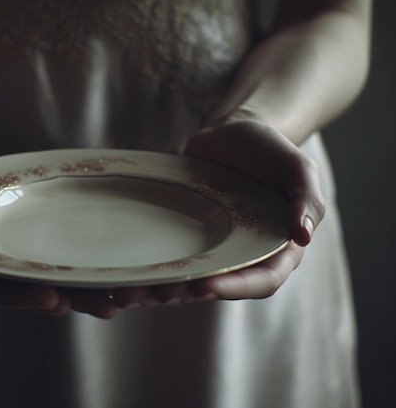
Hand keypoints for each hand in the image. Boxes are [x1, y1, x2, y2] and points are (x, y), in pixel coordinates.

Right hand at [0, 118, 116, 317]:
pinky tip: (90, 271)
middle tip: (99, 306)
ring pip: (22, 279)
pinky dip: (56, 266)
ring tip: (109, 302)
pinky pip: (26, 257)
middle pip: (5, 291)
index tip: (50, 297)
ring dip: (64, 291)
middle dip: (51, 299)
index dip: (10, 296)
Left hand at [112, 119, 324, 306]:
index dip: (235, 287)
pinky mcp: (184, 238)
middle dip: (187, 294)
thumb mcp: (296, 166)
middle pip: (216, 287)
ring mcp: (211, 249)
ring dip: (158, 291)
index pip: (261, 280)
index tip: (206, 286)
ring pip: (186, 280)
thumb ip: (306, 197)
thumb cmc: (269, 149)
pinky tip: (121, 276)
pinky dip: (147, 269)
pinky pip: (167, 259)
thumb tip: (304, 236)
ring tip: (129, 294)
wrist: (232, 132)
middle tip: (159, 293)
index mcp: (276, 249)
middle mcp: (243, 257)